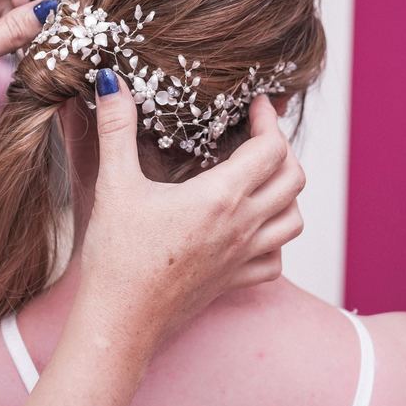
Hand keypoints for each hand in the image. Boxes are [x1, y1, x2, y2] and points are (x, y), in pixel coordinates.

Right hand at [81, 78, 304, 347]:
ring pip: (294, 219)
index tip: (254, 104)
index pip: (272, 148)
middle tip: (255, 135)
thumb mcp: (114, 184)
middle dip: (281, 149)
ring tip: (259, 178)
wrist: (120, 322)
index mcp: (222, 197)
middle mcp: (244, 227)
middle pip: (293, 179)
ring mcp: (244, 258)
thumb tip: (111, 82)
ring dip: (286, 193)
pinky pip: (277, 259)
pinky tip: (250, 229)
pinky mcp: (235, 283)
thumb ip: (116, 129)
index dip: (268, 119)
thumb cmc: (117, 257)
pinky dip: (274, 238)